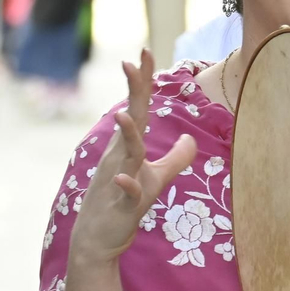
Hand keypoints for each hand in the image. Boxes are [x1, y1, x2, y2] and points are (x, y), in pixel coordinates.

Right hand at [69, 49, 196, 265]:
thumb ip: (176, 158)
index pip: (138, 107)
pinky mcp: (119, 204)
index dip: (142, 82)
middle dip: (132, 92)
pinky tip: (124, 179)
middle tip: (131, 61)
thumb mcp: (156, 179)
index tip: (145, 51)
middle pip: (130, 118)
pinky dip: (125, 184)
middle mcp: (120, 156)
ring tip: (124, 113)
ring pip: (125, 152)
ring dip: (126, 134)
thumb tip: (191, 138)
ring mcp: (118, 179)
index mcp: (128, 146)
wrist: (98, 239)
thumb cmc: (125, 204)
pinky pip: (124, 192)